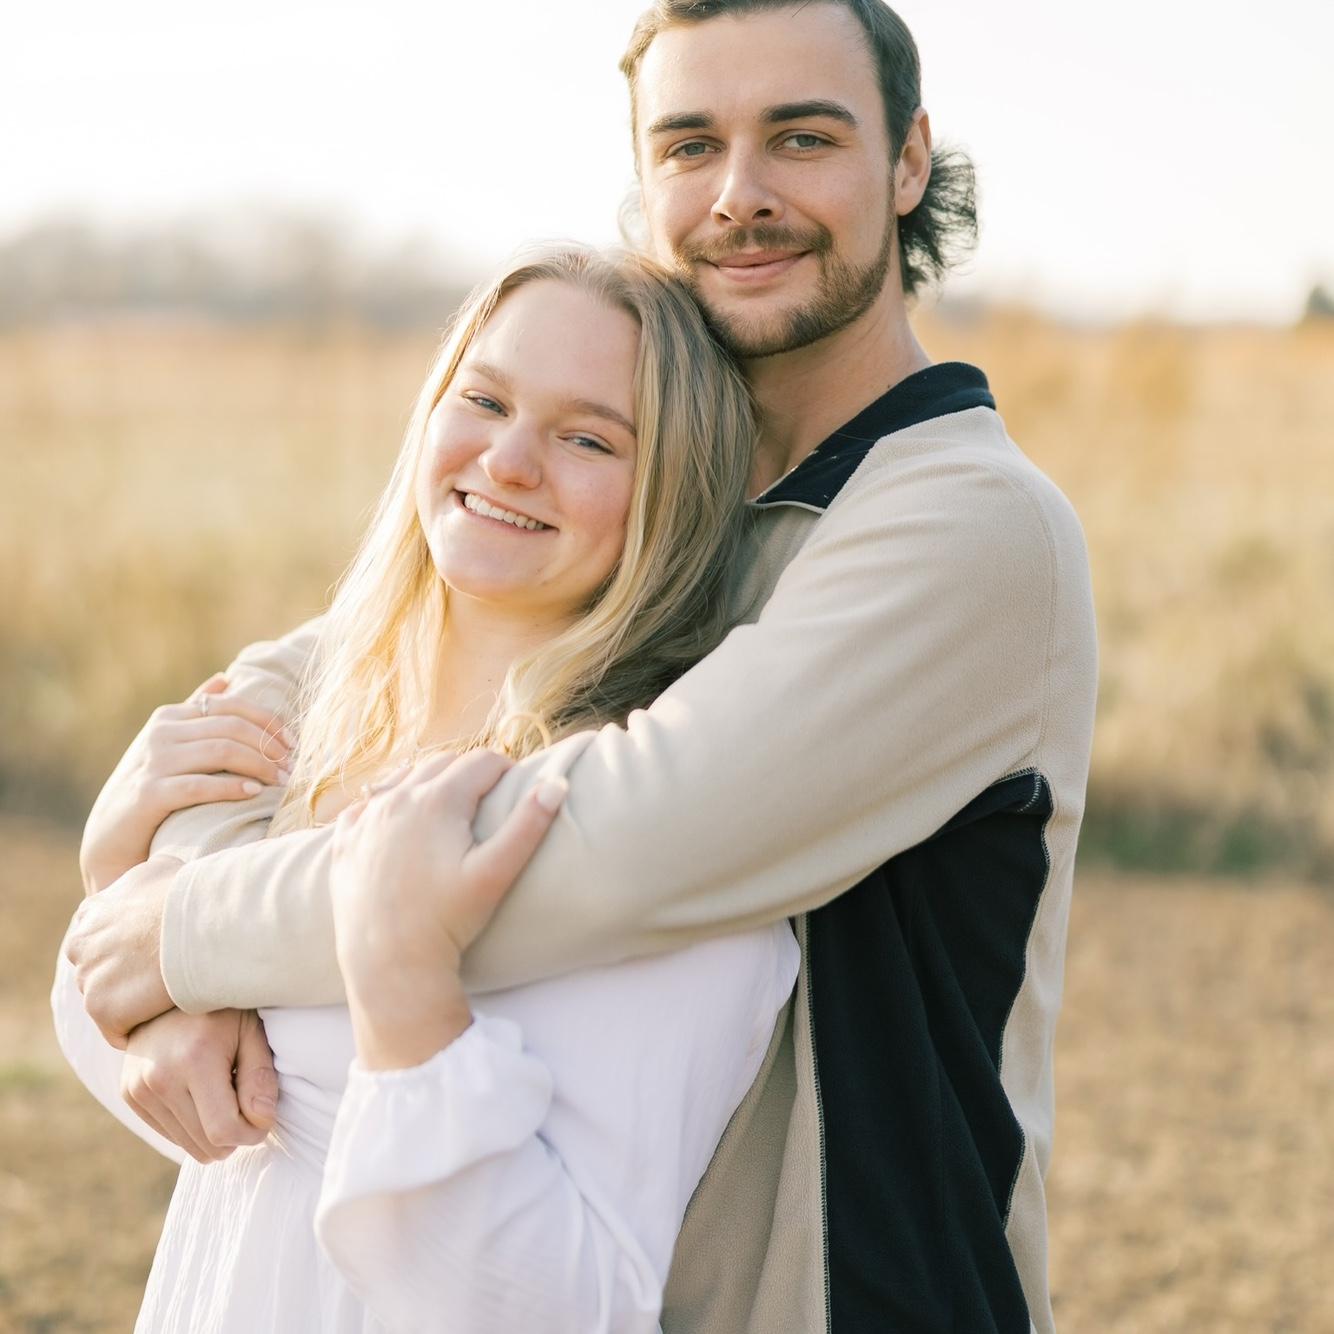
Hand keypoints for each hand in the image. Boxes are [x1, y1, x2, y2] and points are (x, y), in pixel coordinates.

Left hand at [65, 856, 178, 1047]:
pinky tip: (163, 1018)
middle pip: (99, 972)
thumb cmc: (188, 896)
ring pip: (107, 1002)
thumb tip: (149, 877)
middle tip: (162, 979)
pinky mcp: (100, 1007)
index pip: (98, 940)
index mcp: (91, 913)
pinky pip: (117, 1030)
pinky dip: (139, 1028)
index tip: (153, 954)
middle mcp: (80, 945)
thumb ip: (142, 879)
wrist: (198, 925)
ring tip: (166, 1000)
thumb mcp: (161, 868)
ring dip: (133, 1005)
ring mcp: (88, 977)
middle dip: (124, 979)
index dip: (128, 950)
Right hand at [80, 673, 293, 894]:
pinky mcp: (149, 794)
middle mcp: (161, 733)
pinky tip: (254, 793)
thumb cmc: (151, 787)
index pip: (232, 706)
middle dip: (270, 746)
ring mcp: (153, 762)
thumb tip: (225, 676)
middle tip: (293, 767)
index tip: (295, 743)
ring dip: (260, 766)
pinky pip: (200, 785)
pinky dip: (232, 787)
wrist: (110, 836)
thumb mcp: (170, 743)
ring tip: (282, 781)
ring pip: (222, 751)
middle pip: (232, 727)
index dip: (269, 722)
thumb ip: (195, 709)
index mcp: (171, 716)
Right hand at [122, 1008, 278, 1163]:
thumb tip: (262, 1122)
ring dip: (212, 1130)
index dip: (251, 1133)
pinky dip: (192, 1124)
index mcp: (194, 1059)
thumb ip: (260, 1076)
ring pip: (187, 1144)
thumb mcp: (251, 1032)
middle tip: (247, 1103)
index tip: (264, 1118)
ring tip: (223, 1092)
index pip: (223, 1130)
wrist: (168, 990)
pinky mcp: (129, 1094)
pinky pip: (170, 1134)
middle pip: (205, 1144)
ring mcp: (137, 1088)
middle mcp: (158, 1078)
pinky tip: (201, 1093)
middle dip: (234, 1134)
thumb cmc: (223, 1009)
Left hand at [330, 751, 567, 1069]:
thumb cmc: (447, 920)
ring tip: (449, 809)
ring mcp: (366, 817)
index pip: (483, 761)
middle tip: (487, 800)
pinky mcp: (345, 840)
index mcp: (438, 798)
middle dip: (469, 775)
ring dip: (430, 784)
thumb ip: (528, 825)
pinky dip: (388, 805)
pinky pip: (367, 805)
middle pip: (443, 763)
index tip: (515, 787)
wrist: (388, 963)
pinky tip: (401, 826)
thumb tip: (556, 783)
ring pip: (404, 779)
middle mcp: (398, 798)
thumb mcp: (495, 874)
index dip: (506, 770)